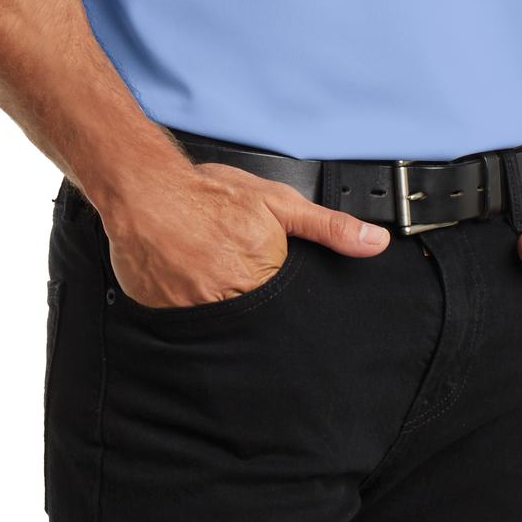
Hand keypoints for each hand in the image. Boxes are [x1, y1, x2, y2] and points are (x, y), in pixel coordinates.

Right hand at [105, 161, 391, 308]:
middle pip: (259, 325)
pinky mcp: (166, 319)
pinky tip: (188, 289)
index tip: (277, 293)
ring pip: (225, 331)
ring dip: (223, 313)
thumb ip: (327, 227)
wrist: (145, 190)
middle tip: (237, 278)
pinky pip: (189, 330)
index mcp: (265, 274)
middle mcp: (231, 299)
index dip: (287, 302)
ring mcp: (196, 312)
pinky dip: (191, 314)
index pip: (291, 310)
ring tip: (211, 279)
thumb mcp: (277, 202)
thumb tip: (375, 243)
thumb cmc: (209, 194)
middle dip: (255, 309)